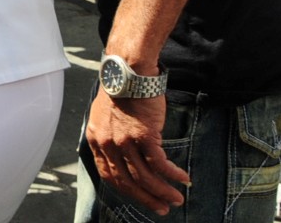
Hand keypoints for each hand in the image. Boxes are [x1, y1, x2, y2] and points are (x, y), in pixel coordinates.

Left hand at [85, 90, 188, 215]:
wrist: (129, 72)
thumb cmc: (122, 93)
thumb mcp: (105, 118)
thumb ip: (111, 139)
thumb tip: (123, 158)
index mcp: (97, 141)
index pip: (110, 176)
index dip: (128, 191)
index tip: (141, 198)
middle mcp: (108, 144)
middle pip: (128, 182)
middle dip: (146, 199)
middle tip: (162, 208)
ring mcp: (125, 141)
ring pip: (145, 177)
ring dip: (163, 192)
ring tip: (177, 199)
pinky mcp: (143, 135)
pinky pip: (159, 164)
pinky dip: (172, 175)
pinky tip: (183, 179)